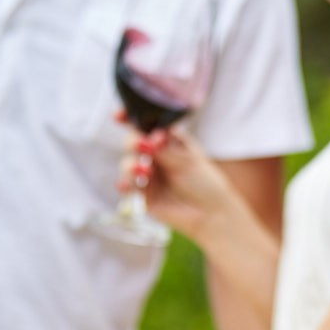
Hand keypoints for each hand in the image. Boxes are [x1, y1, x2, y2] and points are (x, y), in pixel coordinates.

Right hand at [119, 121, 240, 245]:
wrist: (211, 214)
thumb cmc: (206, 183)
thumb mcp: (188, 161)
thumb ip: (166, 150)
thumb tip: (149, 138)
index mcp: (169, 141)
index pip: (147, 125)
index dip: (130, 118)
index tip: (119, 115)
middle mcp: (156, 156)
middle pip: (134, 142)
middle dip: (133, 142)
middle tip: (142, 146)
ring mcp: (149, 174)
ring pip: (128, 163)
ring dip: (130, 165)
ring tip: (143, 171)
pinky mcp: (144, 194)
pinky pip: (128, 186)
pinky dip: (124, 184)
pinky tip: (125, 185)